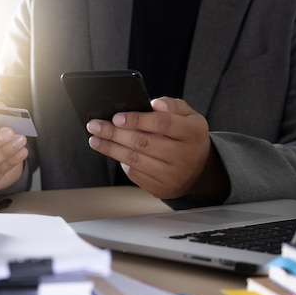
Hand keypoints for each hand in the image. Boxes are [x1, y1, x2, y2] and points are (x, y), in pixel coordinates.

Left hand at [86, 97, 218, 198]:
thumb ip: (171, 105)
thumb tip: (154, 104)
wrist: (200, 169)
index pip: (162, 124)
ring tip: (95, 139)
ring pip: (135, 160)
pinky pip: (135, 174)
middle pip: (143, 143)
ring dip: (110, 148)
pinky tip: (113, 151)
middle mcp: (185, 156)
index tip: (116, 117)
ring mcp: (173, 176)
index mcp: (193, 133)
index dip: (137, 120)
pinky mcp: (161, 189)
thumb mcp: (188, 115)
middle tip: (95, 125)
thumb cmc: (188, 136)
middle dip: (114, 133)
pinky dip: (121, 162)